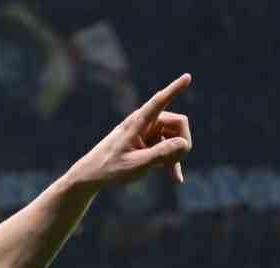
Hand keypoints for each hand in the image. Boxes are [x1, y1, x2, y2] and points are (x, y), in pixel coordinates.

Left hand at [67, 72, 193, 188]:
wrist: (92, 176)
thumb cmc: (109, 168)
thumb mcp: (136, 164)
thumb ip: (161, 154)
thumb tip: (184, 144)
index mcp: (138, 122)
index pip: (159, 101)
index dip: (175, 89)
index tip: (188, 76)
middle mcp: (145, 123)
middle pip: (178, 123)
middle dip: (181, 142)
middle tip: (173, 163)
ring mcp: (147, 133)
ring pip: (175, 137)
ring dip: (176, 155)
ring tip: (171, 174)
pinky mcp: (148, 144)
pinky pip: (168, 148)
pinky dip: (172, 162)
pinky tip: (176, 179)